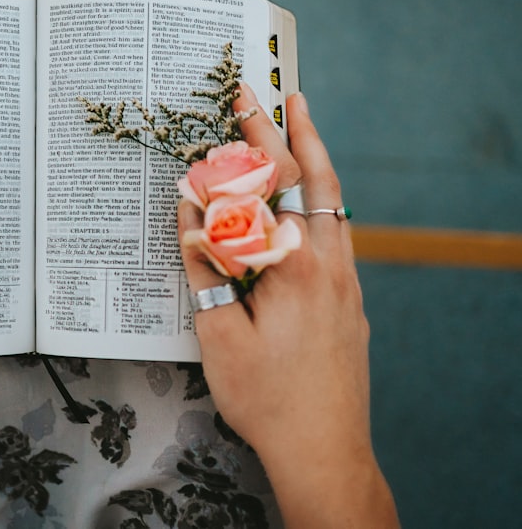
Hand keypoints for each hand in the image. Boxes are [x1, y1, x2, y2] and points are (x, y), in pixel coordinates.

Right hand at [178, 86, 397, 526]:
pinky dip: (320, 200)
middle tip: (278, 92)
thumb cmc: (265, 397)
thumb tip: (190, 211)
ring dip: (315, 159)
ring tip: (301, 124)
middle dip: (294, 130)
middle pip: (315, 179)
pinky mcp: (351, 301)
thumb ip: (204, 265)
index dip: (250, 143)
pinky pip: (337, 233)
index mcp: (292, 266)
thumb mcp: (217, 333)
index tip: (238, 104)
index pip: (269, 187)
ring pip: (333, 204)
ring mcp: (347, 282)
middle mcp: (329, 264)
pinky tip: (305, 202)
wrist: (325, 449)